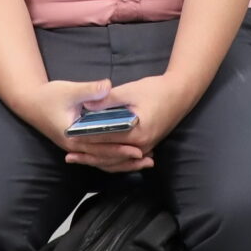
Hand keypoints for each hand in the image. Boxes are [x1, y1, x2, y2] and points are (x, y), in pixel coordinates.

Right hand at [14, 80, 146, 173]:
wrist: (29, 103)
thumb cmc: (49, 96)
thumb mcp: (69, 90)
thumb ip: (89, 90)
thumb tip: (107, 86)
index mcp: (73, 135)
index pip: (100, 146)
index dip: (119, 147)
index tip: (137, 147)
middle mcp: (75, 146)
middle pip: (104, 157)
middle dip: (126, 159)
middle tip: (147, 158)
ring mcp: (75, 147)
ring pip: (102, 160)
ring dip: (122, 162)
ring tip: (143, 161)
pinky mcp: (78, 145)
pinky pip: (98, 156)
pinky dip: (113, 158)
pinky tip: (127, 157)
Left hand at [61, 73, 199, 172]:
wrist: (181, 93)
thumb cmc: (157, 90)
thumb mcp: (130, 91)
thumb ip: (108, 99)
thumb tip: (86, 106)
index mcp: (137, 131)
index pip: (106, 139)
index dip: (87, 140)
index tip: (70, 139)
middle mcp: (142, 144)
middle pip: (110, 155)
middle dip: (89, 155)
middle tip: (69, 155)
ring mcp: (146, 147)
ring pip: (118, 160)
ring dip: (98, 160)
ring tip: (79, 159)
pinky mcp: (147, 145)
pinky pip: (126, 158)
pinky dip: (111, 159)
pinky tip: (98, 158)